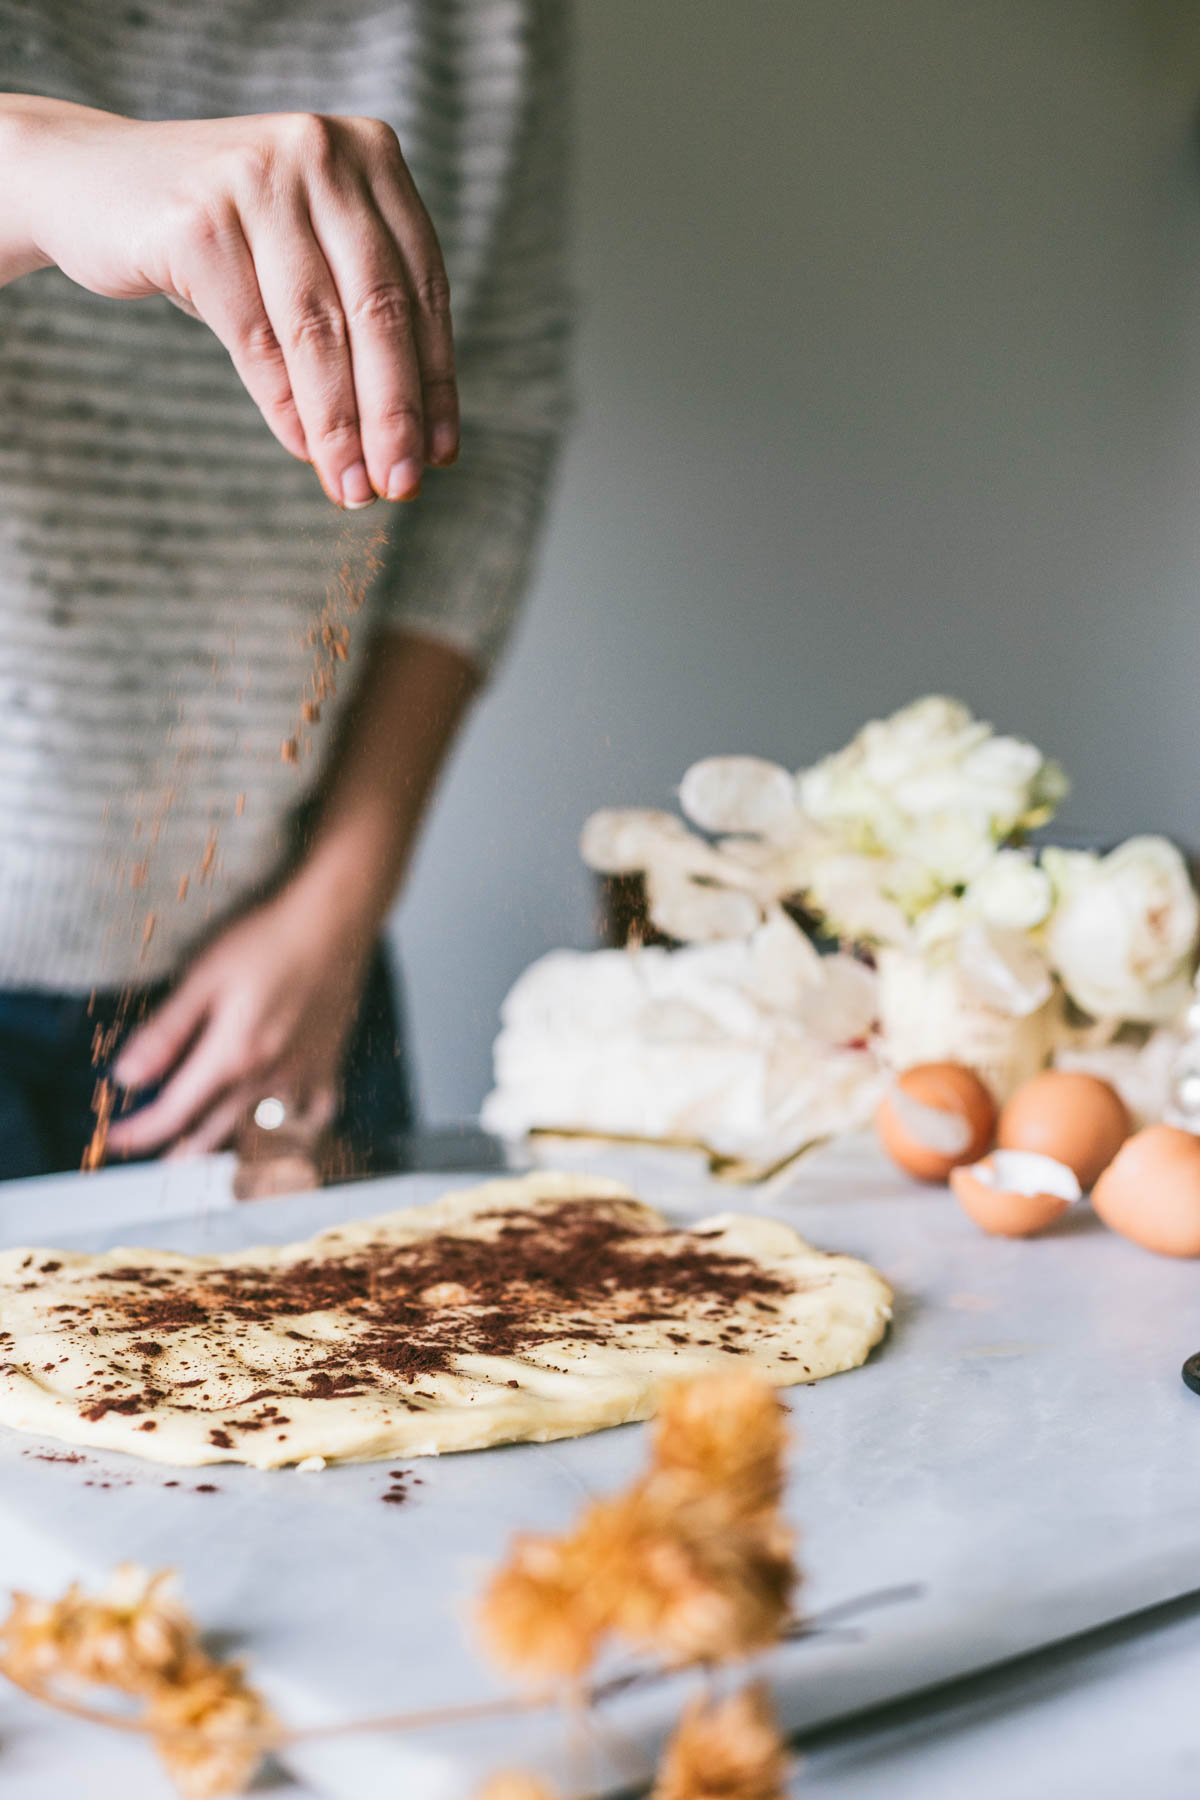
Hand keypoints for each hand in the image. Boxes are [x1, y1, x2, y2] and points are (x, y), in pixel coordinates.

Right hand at [3, 98, 457, 504]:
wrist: (90, 182)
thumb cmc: (221, 234)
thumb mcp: (304, 254)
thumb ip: (359, 320)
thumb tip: (416, 444)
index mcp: (372, 154)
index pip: (423, 288)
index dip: (436, 380)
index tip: (441, 455)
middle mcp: (323, 153)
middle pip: (380, 311)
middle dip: (396, 413)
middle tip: (403, 487)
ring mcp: (259, 179)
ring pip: (319, 332)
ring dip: (342, 425)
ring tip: (353, 486)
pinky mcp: (199, 222)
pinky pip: (257, 338)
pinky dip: (285, 405)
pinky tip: (305, 451)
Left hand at [108, 887, 374, 1158]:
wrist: (334, 919)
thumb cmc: (269, 939)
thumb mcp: (202, 977)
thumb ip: (166, 1032)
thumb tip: (127, 1075)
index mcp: (232, 1056)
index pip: (174, 1112)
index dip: (141, 1131)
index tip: (120, 1138)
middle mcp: (268, 1076)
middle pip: (217, 1134)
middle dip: (182, 1152)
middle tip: (162, 1162)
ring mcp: (303, 1073)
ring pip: (266, 1135)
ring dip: (235, 1151)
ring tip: (214, 1156)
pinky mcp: (329, 1061)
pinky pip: (316, 1115)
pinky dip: (300, 1131)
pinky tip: (285, 1128)